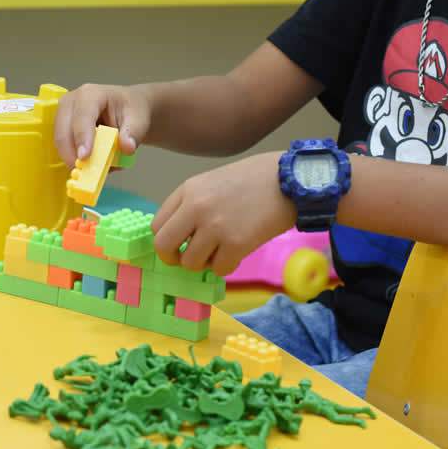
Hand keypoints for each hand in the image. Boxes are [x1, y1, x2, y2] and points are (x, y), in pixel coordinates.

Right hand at [54, 83, 151, 166]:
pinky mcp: (61, 127)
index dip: (82, 137)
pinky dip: (72, 158)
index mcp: (91, 95)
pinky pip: (62, 146)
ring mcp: (63, 114)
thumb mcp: (139, 119)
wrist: (127, 107)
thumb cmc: (131, 110)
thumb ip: (134, 133)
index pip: (82, 116)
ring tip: (90, 170)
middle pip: (64, 130)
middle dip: (71, 153)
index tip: (84, 157)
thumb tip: (127, 147)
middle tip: (83, 173)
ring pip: (59, 141)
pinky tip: (87, 166)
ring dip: (72, 158)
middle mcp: (71, 102)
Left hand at [152, 152, 295, 275]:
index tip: (178, 245)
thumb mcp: (212, 182)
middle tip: (189, 258)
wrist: (290, 179)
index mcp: (188, 190)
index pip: (157, 226)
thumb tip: (179, 236)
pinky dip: (226, 266)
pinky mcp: (237, 243)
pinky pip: (219, 269)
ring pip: (191, 263)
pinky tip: (237, 253)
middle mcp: (196, 207)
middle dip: (174, 259)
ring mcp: (215, 226)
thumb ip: (192, 205)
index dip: (166, 241)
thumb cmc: (254, 179)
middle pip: (164, 246)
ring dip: (205, 263)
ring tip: (220, 251)